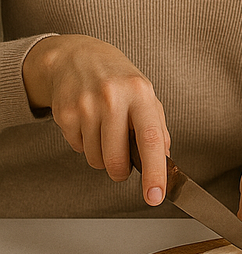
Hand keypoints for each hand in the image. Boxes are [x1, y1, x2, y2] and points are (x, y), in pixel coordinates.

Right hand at [22, 35, 168, 204]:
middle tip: (123, 162)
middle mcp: (113, 98)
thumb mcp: (144, 94)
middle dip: (121, 171)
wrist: (77, 57)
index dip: (155, 172)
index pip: (150, 140)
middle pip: (116, 160)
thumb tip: (164, 160)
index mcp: (140, 93)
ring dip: (102, 156)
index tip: (155, 196)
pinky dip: (84, 144)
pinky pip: (77, 149)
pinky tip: (88, 123)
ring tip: (104, 130)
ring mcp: (86, 105)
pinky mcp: (65, 114)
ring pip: (95, 159)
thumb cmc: (117, 78)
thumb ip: (157, 128)